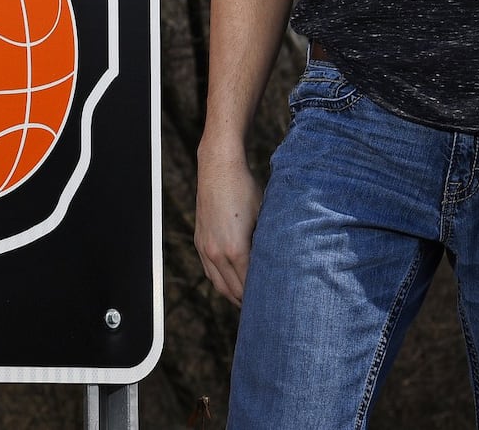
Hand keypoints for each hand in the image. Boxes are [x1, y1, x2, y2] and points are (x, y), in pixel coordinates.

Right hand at [194, 140, 262, 306]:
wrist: (219, 167)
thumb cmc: (245, 189)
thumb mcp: (264, 217)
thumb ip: (267, 244)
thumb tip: (279, 263)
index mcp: (236, 250)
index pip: (250, 286)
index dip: (262, 298)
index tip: (275, 306)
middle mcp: (216, 253)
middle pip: (233, 291)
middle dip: (248, 302)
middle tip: (266, 311)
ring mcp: (205, 248)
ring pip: (218, 285)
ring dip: (233, 295)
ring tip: (249, 303)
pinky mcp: (199, 241)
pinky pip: (209, 272)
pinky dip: (221, 282)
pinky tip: (232, 284)